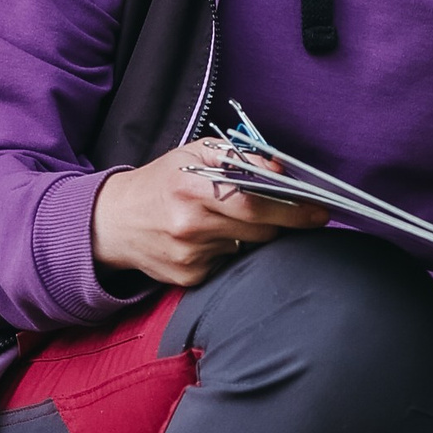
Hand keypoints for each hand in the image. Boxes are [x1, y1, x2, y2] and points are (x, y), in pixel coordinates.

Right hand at [90, 149, 312, 288]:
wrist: (113, 222)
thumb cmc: (161, 182)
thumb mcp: (194, 154)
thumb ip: (239, 157)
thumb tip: (281, 169)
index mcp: (192, 188)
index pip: (255, 203)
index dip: (293, 209)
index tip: (320, 211)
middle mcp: (190, 225)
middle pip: (260, 230)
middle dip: (281, 222)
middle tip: (294, 213)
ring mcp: (190, 256)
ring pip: (248, 247)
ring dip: (252, 235)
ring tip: (228, 220)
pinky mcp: (189, 278)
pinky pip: (229, 263)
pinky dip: (230, 251)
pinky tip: (208, 240)